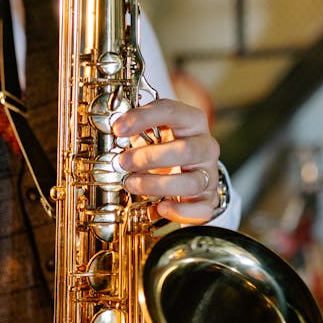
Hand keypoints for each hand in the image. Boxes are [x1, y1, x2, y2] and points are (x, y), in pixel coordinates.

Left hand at [111, 98, 220, 223]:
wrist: (189, 171)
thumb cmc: (167, 147)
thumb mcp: (153, 131)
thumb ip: (137, 128)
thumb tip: (114, 130)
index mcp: (192, 122)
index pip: (171, 111)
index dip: (142, 118)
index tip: (118, 129)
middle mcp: (205, 147)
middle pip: (186, 150)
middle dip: (149, 157)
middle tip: (123, 162)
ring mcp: (208, 174)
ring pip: (191, 182)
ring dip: (156, 184)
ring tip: (131, 184)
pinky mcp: (208, 199)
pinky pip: (200, 209)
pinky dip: (179, 211)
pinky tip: (160, 207)